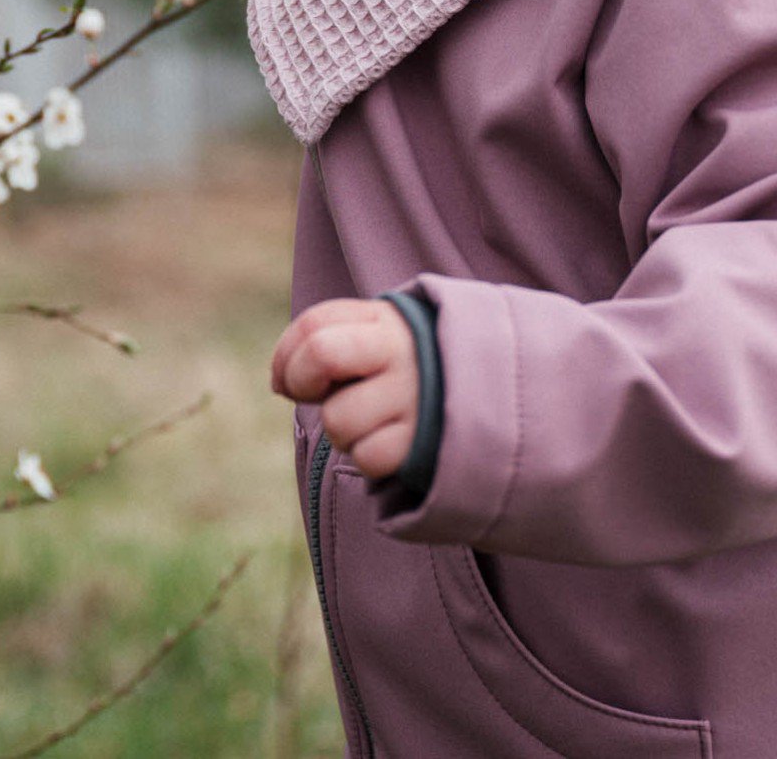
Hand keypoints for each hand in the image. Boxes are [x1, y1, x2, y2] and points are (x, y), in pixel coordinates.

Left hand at [269, 296, 416, 480]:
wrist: (497, 396)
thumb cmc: (413, 371)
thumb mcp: (379, 339)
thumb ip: (328, 342)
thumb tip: (278, 382)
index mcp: (385, 319)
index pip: (313, 325)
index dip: (286, 356)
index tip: (288, 377)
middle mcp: (401, 351)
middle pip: (321, 354)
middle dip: (301, 381)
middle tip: (316, 394)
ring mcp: (414, 396)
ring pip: (338, 419)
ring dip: (342, 430)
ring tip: (371, 421)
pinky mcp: (425, 441)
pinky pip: (367, 457)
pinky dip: (369, 456)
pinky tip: (392, 441)